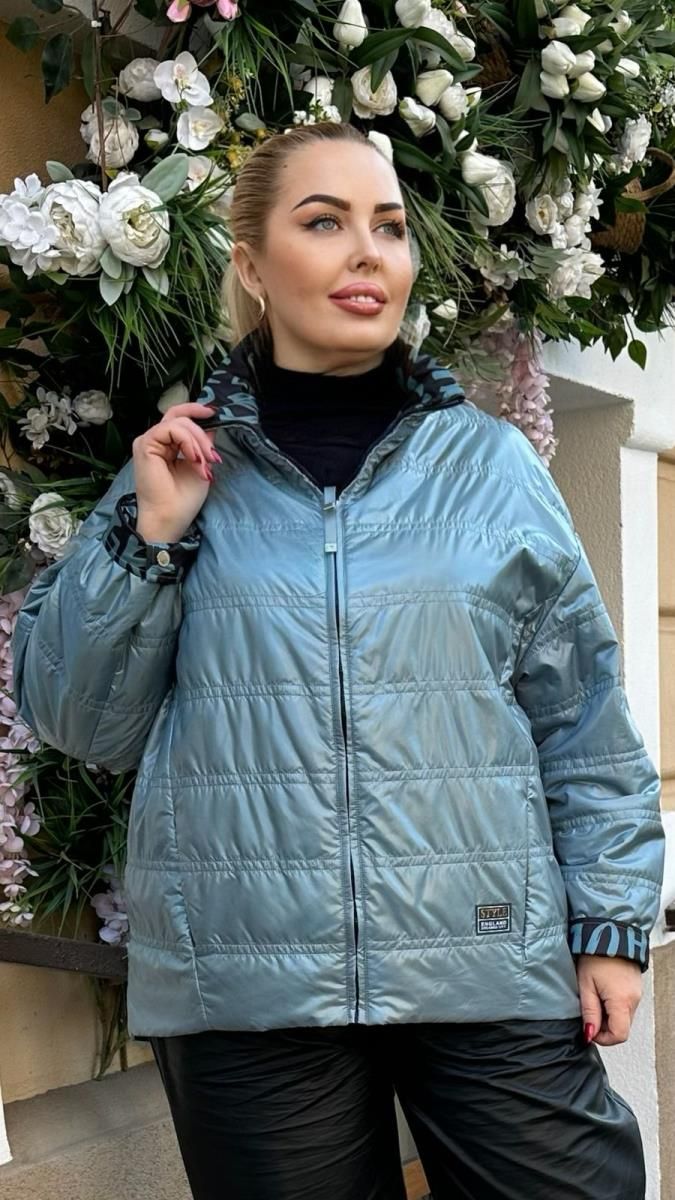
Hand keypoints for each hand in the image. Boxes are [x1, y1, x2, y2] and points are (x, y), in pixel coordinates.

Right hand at [133, 402, 220, 542]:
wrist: (169, 518)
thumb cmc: (183, 498)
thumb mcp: (201, 464)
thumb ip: (203, 443)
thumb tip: (212, 424)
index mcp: (165, 445)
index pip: (178, 418)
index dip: (196, 412)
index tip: (214, 413)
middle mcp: (155, 440)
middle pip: (179, 416)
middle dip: (202, 432)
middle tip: (213, 455)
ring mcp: (148, 441)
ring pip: (178, 422)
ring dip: (198, 440)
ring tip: (205, 462)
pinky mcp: (145, 445)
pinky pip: (170, 429)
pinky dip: (187, 440)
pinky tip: (194, 458)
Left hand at [576, 954, 642, 1045]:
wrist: (609, 933)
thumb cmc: (594, 954)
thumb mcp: (585, 984)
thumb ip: (589, 1012)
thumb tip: (590, 1034)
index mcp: (622, 1000)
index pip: (619, 1035)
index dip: (602, 1038)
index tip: (589, 1030)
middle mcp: (633, 999)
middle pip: (622, 1028)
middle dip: (604, 1026)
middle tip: (589, 1011)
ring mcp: (637, 993)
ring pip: (623, 1017)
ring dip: (608, 1016)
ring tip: (594, 997)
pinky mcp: (635, 988)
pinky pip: (626, 1006)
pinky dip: (613, 1006)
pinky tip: (602, 992)